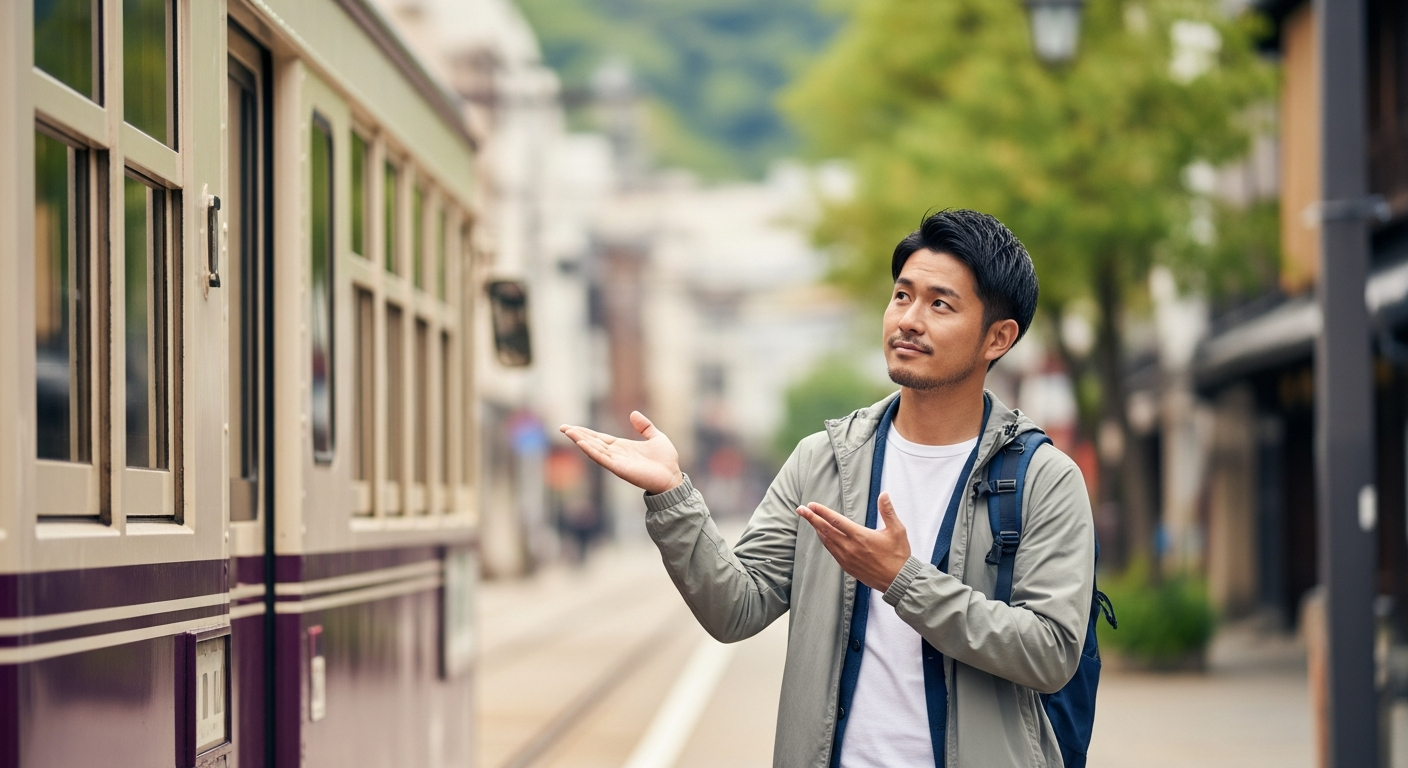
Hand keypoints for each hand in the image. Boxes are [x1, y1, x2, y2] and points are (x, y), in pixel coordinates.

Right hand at [560, 412, 684, 494]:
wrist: (673, 477)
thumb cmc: (666, 460)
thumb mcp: (656, 437)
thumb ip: (644, 426)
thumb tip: (633, 413)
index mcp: (622, 447)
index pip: (599, 438)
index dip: (586, 432)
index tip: (572, 427)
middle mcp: (616, 454)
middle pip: (593, 443)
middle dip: (578, 435)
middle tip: (562, 428)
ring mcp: (617, 462)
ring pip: (594, 450)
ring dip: (581, 441)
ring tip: (569, 432)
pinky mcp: (620, 469)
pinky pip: (603, 459)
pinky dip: (592, 451)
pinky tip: (582, 444)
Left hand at [796, 492, 911, 591]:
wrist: (898, 581)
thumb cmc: (899, 555)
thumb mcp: (897, 530)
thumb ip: (888, 511)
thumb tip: (884, 494)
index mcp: (861, 536)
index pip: (836, 521)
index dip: (822, 512)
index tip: (811, 505)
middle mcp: (850, 547)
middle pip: (826, 530)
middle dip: (812, 518)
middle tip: (800, 509)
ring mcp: (847, 558)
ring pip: (827, 541)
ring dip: (817, 529)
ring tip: (809, 519)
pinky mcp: (847, 567)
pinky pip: (831, 551)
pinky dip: (824, 541)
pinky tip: (822, 536)